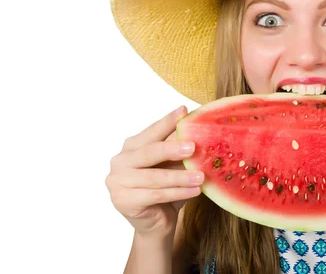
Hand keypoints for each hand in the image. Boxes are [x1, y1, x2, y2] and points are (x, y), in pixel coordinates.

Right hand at [105, 106, 203, 236]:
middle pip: (149, 152)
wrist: (157, 223)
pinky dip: (177, 193)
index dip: (168, 121)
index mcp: (131, 146)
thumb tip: (200, 129)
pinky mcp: (122, 200)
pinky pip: (155, 195)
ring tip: (201, 176)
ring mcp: (117, 181)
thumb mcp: (174, 166)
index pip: (152, 131)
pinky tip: (195, 191)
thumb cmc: (167, 188)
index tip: (184, 111)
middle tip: (193, 147)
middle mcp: (120, 161)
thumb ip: (179, 149)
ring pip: (154, 177)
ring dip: (180, 177)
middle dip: (172, 149)